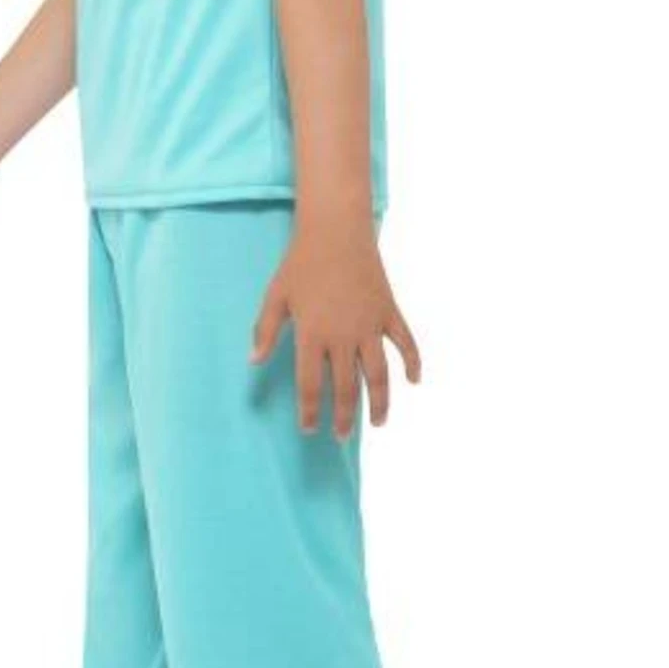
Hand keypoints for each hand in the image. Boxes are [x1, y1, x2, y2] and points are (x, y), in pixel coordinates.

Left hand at [250, 219, 421, 436]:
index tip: (310, 429)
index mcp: (313, 334)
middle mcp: (343, 336)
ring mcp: (370, 325)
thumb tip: (254, 362)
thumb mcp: (276, 296)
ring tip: (379, 423)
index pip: (311, 384)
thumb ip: (265, 330)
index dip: (311, 411)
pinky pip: (405, 343)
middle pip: (346, 388)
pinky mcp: (388, 312)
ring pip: (379, 375)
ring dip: (380, 402)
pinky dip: (413, 363)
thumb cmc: (301, 262)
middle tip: (341, 436)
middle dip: (344, 416)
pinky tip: (414, 382)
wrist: (336, 230)